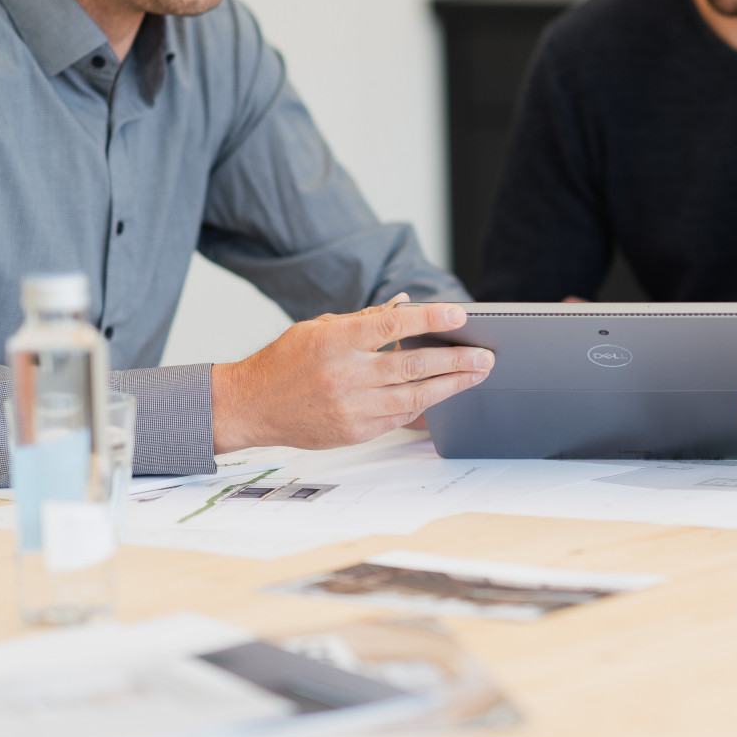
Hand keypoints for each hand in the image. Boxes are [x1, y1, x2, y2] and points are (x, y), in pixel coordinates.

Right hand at [209, 294, 492, 449]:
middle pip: (411, 366)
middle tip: (485, 356)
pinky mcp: (354, 432)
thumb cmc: (285, 362)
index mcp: (334, 341)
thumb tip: (404, 304)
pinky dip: (424, 406)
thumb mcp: (318, 328)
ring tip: (475, 375)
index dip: (429, 318)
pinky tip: (443, 395)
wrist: (251, 406)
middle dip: (455, 361)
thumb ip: (364, 319)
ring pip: (413, 398)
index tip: (459, 313)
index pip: (391, 325)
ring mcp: (349, 408)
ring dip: (450, 386)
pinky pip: (399, 418)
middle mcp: (343, 376)